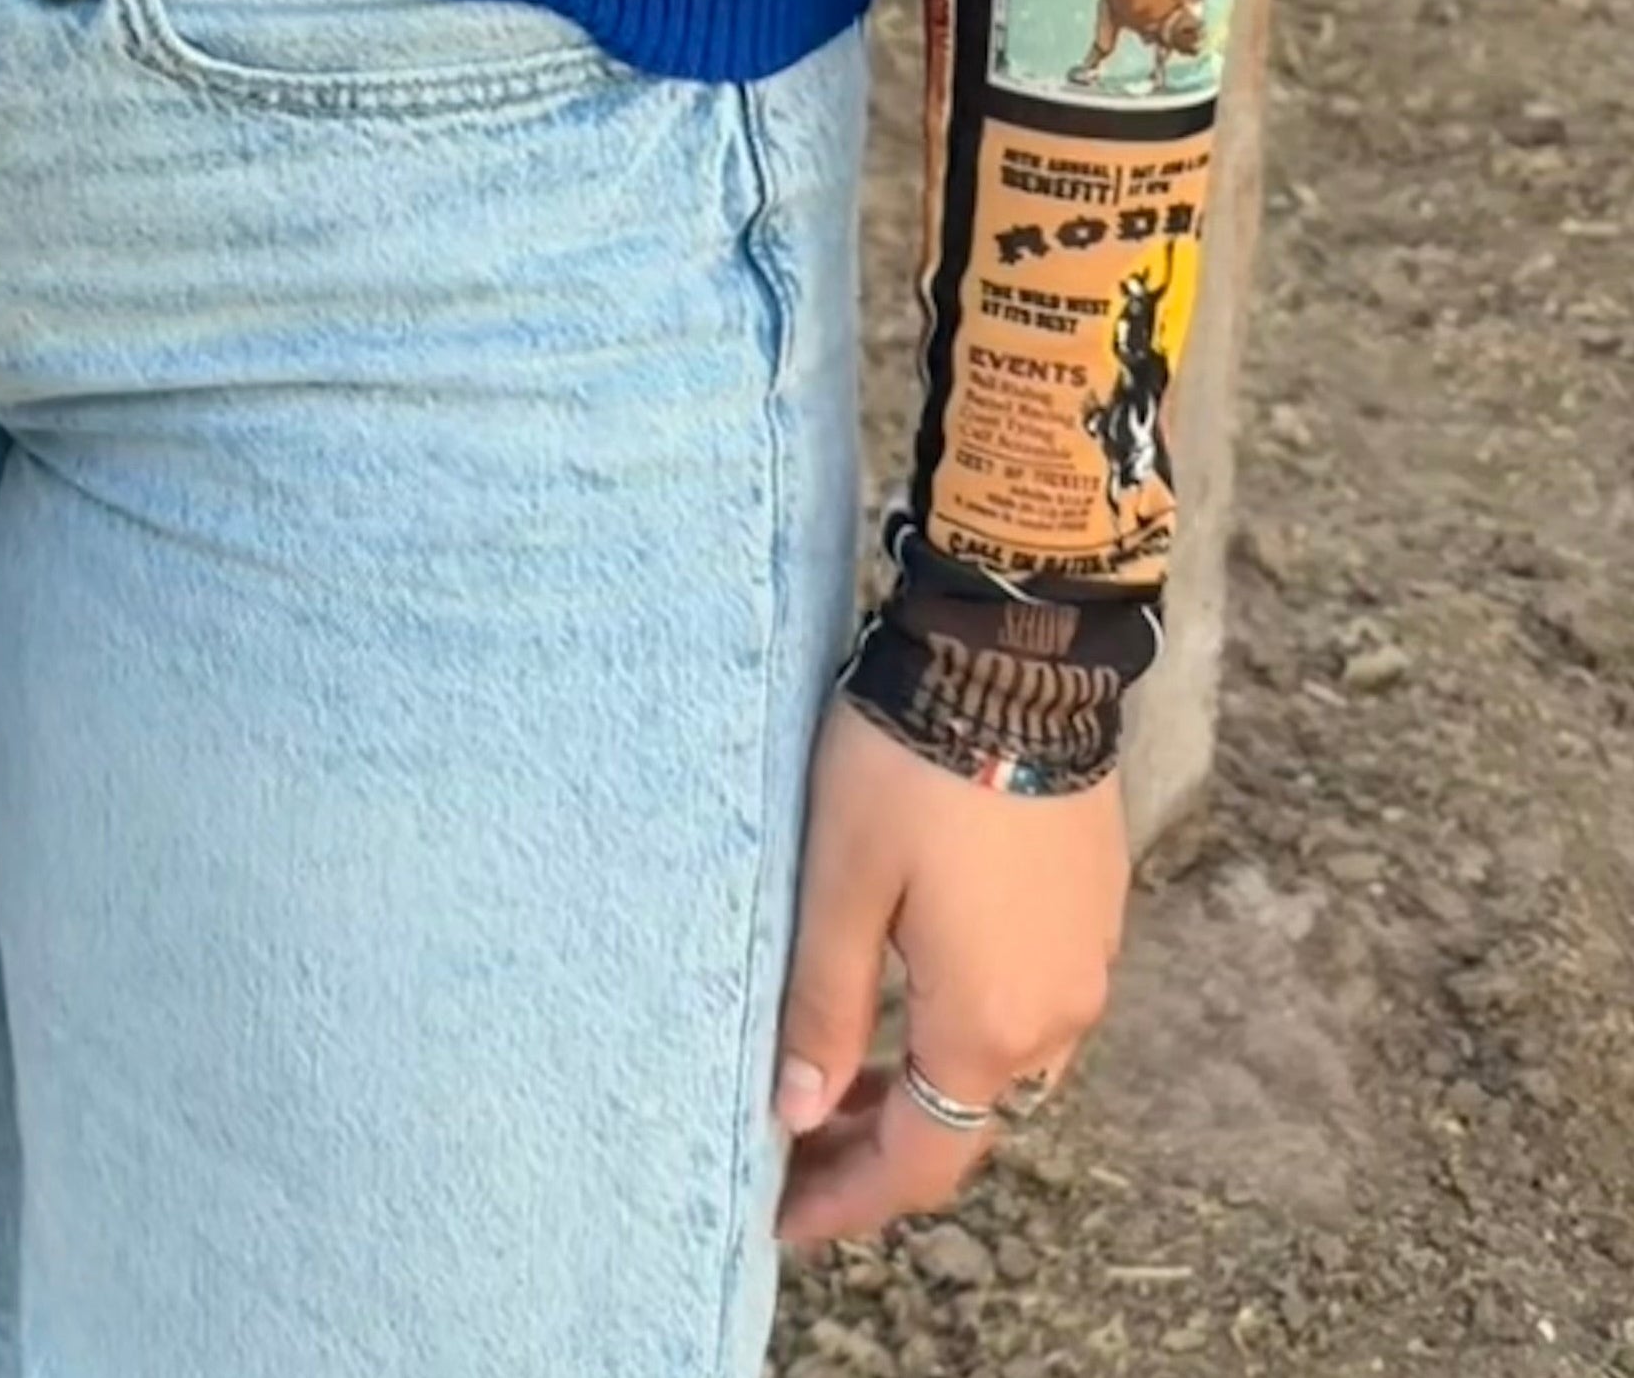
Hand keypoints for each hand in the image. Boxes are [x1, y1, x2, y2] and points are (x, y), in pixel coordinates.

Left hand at [773, 693, 1127, 1243]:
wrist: (1015, 660)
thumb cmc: (909, 767)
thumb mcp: (839, 884)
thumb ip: (822, 1005)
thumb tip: (795, 1113)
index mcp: (987, 1027)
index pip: (921, 1162)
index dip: (847, 1199)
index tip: (783, 1219)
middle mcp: (1056, 1018)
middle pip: (963, 1122)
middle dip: (878, 1147)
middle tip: (796, 1149)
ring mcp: (1088, 965)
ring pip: (998, 1065)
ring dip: (923, 1086)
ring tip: (839, 1076)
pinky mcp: (1095, 911)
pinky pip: (1029, 1005)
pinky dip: (964, 1026)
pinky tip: (910, 995)